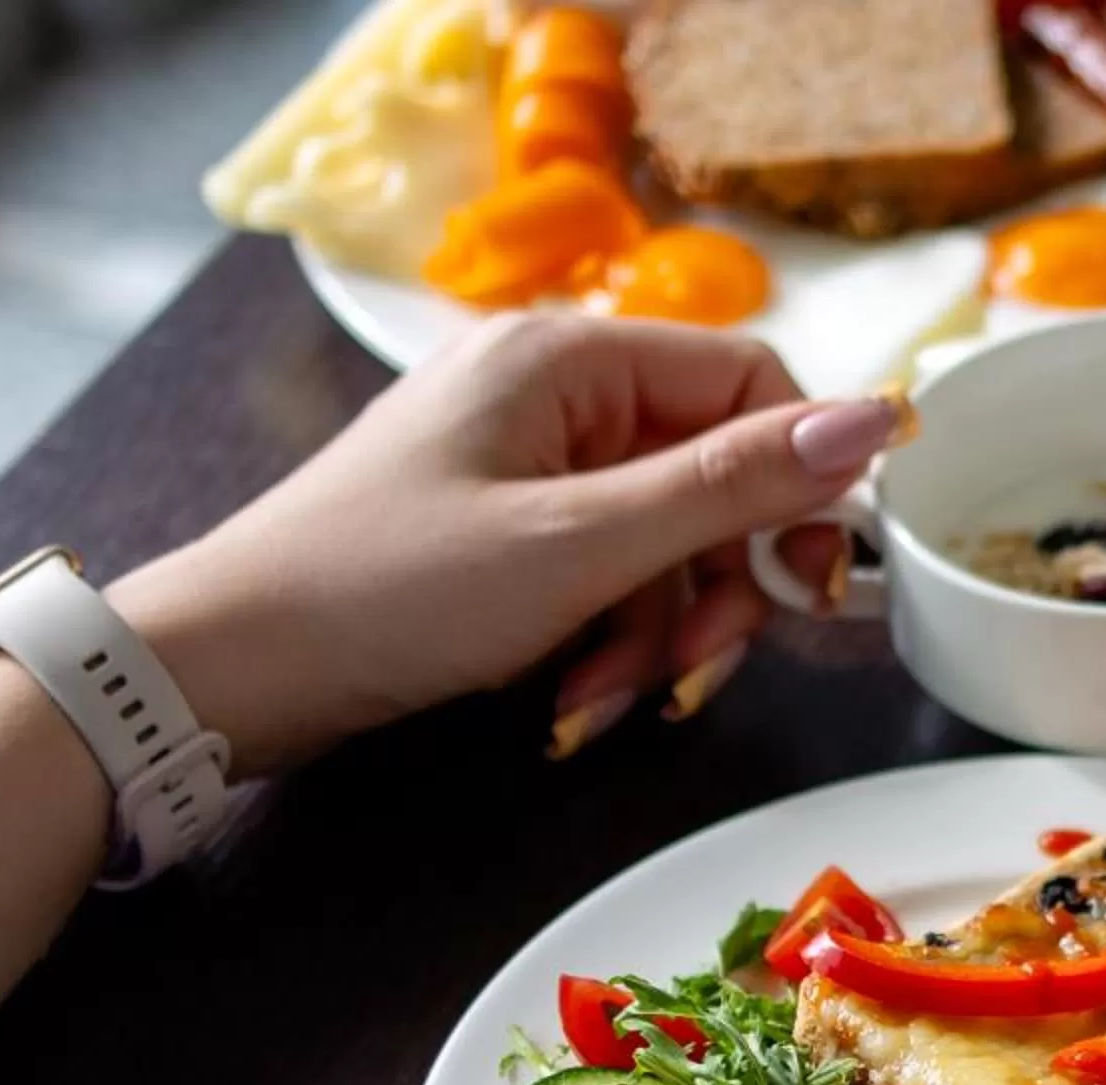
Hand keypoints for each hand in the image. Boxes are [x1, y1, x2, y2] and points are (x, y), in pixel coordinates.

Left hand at [105, 313, 896, 773]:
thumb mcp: (583, 545)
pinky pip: (603, 576)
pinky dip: (604, 645)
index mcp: (570, 359)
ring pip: (665, 544)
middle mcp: (552, 394)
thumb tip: (880, 416)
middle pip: (714, 476)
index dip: (799, 484)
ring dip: (658, 636)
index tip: (810, 585)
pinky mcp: (500, 532)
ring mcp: (523, 465)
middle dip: (720, 587)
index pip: (751, 386)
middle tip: (702, 668)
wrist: (226, 671)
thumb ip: (735, 485)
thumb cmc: (387, 590)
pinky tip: (570, 704)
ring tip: (605, 704)